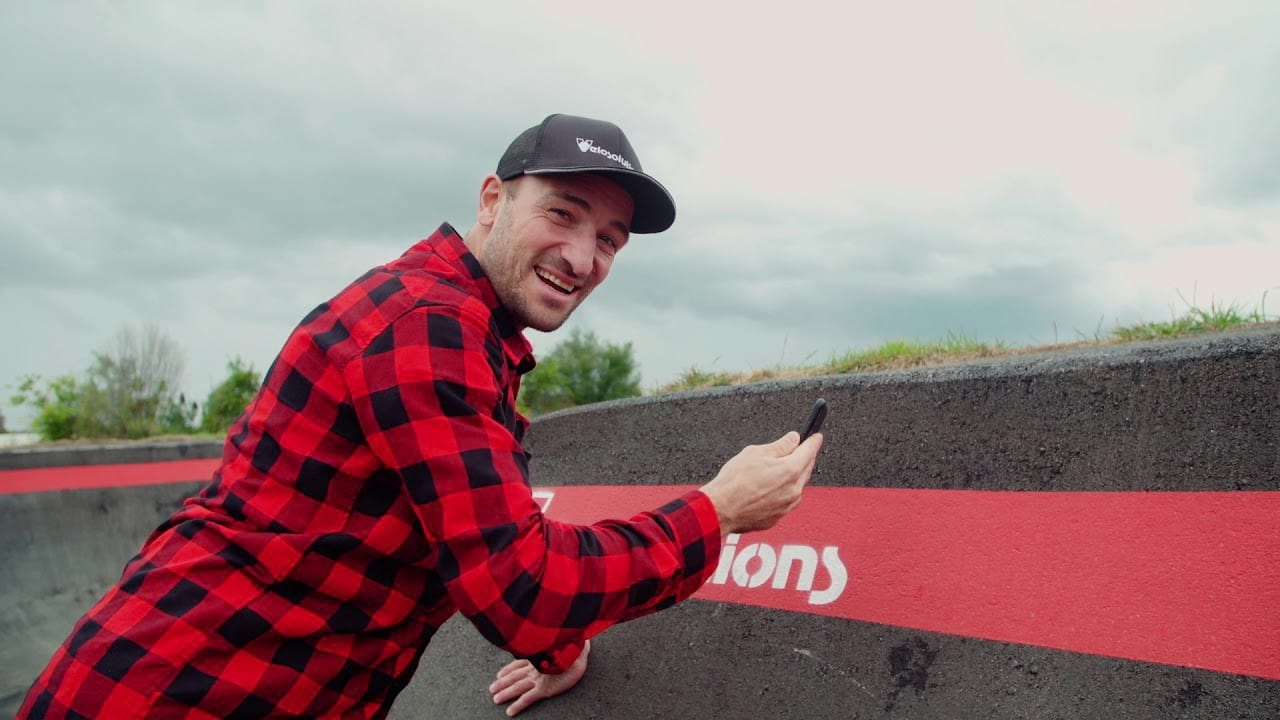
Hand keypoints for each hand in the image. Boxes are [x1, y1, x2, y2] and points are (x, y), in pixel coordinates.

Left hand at [489, 640, 589, 716]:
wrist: (577, 651)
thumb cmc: (574, 644)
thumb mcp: (563, 640)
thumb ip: (561, 641)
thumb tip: (570, 638)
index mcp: (538, 655)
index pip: (519, 663)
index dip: (508, 669)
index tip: (500, 673)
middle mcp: (535, 667)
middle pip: (514, 676)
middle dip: (502, 683)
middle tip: (492, 689)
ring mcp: (538, 678)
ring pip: (517, 687)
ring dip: (505, 694)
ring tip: (496, 699)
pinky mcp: (543, 689)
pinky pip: (527, 699)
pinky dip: (517, 706)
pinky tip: (510, 712)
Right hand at [699, 431, 822, 534]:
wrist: (720, 509)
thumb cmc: (734, 481)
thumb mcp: (756, 453)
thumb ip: (780, 445)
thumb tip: (793, 439)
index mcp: (790, 470)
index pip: (810, 450)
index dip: (813, 440)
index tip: (816, 436)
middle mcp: (794, 490)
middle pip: (806, 468)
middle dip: (803, 457)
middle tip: (795, 449)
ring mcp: (787, 506)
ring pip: (797, 486)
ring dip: (793, 475)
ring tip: (774, 469)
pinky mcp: (778, 517)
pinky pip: (787, 500)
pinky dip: (782, 491)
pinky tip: (767, 487)